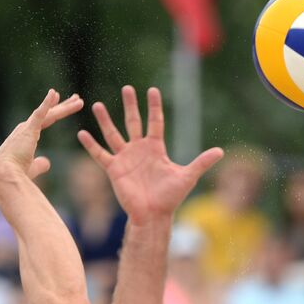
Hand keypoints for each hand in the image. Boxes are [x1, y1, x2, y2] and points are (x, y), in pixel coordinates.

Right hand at [0, 89, 84, 191]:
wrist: (5, 174)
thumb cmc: (15, 174)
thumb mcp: (31, 168)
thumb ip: (39, 164)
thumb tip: (47, 162)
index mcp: (26, 137)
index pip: (44, 121)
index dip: (53, 113)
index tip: (61, 106)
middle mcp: (25, 128)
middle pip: (49, 114)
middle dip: (63, 106)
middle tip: (76, 98)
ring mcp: (27, 127)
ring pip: (50, 114)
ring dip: (65, 107)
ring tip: (78, 99)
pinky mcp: (28, 129)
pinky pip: (40, 113)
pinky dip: (47, 103)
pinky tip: (54, 93)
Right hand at [78, 86, 222, 224]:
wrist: (153, 215)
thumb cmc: (170, 197)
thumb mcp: (187, 176)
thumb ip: (202, 162)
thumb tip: (221, 152)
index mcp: (156, 148)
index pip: (155, 121)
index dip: (154, 106)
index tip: (152, 90)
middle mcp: (139, 150)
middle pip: (133, 122)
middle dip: (131, 105)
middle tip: (127, 88)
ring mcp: (125, 158)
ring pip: (113, 134)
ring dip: (105, 120)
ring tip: (97, 105)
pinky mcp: (114, 169)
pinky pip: (100, 155)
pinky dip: (91, 145)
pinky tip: (82, 133)